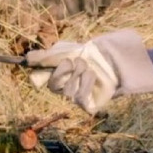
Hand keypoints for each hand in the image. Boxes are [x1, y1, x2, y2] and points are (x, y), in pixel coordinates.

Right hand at [25, 29, 152, 114]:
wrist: (125, 59)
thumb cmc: (101, 51)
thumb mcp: (73, 47)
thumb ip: (49, 54)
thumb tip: (26, 58)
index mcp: (59, 70)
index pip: (37, 76)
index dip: (37, 70)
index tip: (36, 62)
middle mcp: (66, 85)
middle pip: (49, 84)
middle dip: (62, 69)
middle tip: (76, 60)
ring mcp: (78, 94)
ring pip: (65, 91)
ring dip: (78, 74)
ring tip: (90, 67)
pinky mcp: (89, 104)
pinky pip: (78, 98)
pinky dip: (85, 85)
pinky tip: (95, 78)